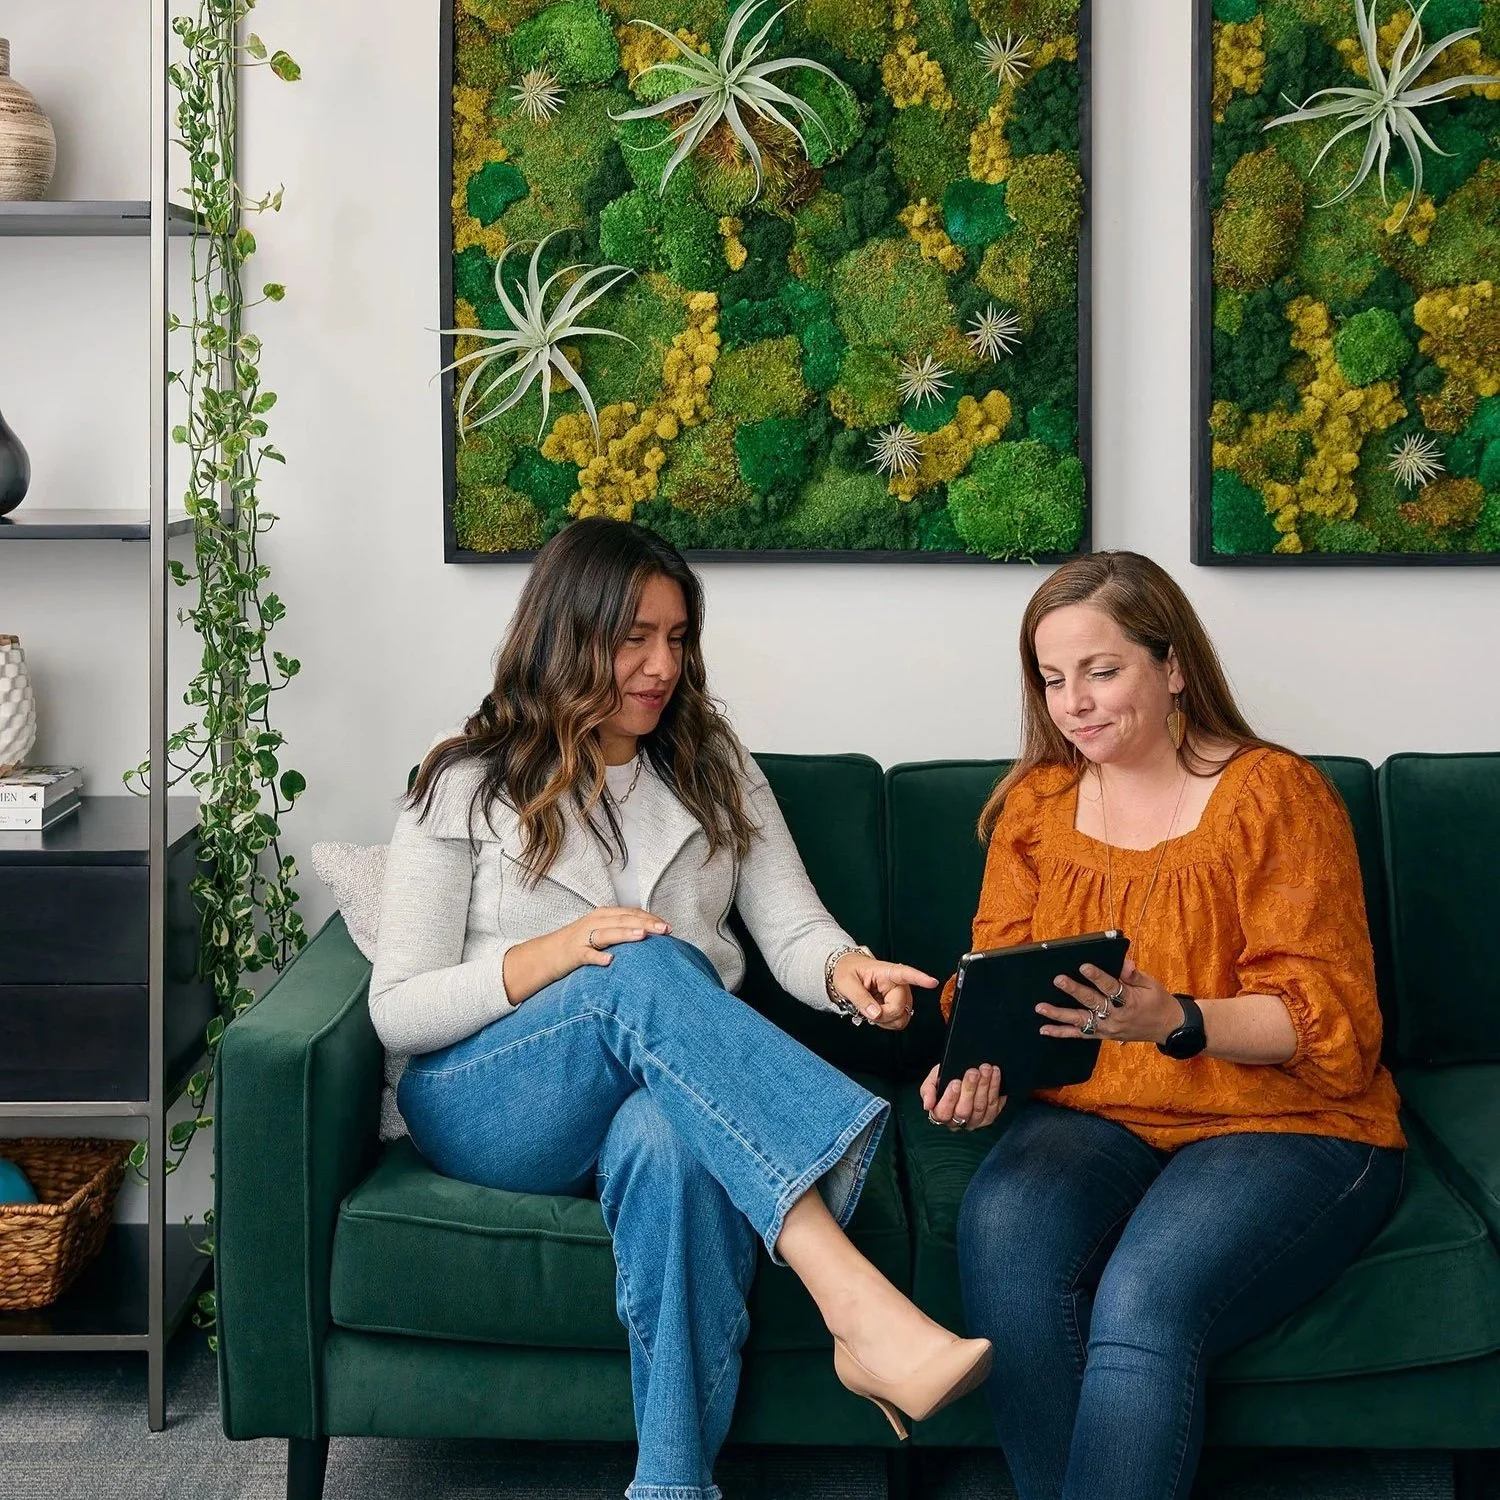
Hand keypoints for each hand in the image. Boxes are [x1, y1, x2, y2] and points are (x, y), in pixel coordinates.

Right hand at [505, 907, 671, 1002]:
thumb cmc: (580, 944)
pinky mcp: (574, 953)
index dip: (651, 918)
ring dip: (625, 934)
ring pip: (607, 933)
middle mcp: (595, 922)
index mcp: (604, 915)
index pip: (632, 913)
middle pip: (623, 920)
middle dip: (646, 923)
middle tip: (665, 929)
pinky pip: (587, 955)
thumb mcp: (603, 932)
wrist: (547, 954)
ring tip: (643, 936)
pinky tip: (609, 961)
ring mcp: (583, 937)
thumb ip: (623, 931)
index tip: (669, 927)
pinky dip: (598, 957)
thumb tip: (652, 935)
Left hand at [831, 952, 937, 1030]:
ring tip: (871, 1009)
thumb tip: (875, 1013)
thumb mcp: (846, 983)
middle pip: (899, 1007)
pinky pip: (900, 1020)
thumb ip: (860, 998)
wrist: (847, 971)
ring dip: (885, 1020)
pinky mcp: (899, 1003)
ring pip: (902, 1017)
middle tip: (866, 1009)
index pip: (905, 973)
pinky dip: (887, 1022)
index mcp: (885, 971)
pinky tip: (878, 1013)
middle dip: (882, 1015)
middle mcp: (897, 983)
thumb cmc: (847, 972)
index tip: (932, 982)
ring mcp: (900, 994)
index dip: (920, 978)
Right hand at [920, 1062, 1004, 1130]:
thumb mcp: (933, 1080)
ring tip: (986, 1069)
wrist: (962, 1075)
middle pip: (963, 1111)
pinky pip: (994, 1105)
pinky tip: (995, 1074)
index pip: (943, 1113)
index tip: (955, 1082)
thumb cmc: (945, 1079)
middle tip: (973, 1072)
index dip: (949, 1099)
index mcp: (941, 1115)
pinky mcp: (990, 1116)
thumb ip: (928, 1090)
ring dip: (984, 1086)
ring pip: (980, 1107)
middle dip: (969, 1089)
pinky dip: (995, 1088)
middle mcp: (958, 1123)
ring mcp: (975, 1121)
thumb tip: (928, 1105)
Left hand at [1036, 956, 1180, 1044]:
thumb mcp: (1151, 984)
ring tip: (1041, 1007)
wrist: (1167, 1027)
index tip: (1084, 966)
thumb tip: (1124, 962)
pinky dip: (1061, 1033)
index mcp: (1129, 1001)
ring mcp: (1107, 1028)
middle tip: (1058, 980)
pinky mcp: (1102, 1035)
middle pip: (1092, 1002)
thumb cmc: (1158, 1001)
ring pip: (1080, 1021)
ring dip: (1059, 1015)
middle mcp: (1116, 1016)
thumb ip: (1135, 975)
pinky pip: (1080, 1034)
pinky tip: (1045, 1029)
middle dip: (1074, 990)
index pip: (1111, 987)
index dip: (1097, 977)